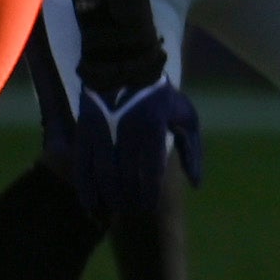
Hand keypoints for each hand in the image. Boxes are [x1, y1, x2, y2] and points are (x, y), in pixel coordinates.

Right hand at [53, 60, 202, 224]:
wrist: (123, 68)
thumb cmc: (161, 97)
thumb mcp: (186, 118)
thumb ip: (192, 152)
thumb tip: (196, 184)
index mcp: (152, 132)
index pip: (149, 172)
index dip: (147, 194)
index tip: (147, 207)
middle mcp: (125, 136)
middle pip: (125, 178)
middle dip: (128, 199)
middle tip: (133, 211)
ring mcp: (102, 135)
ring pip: (103, 175)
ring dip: (109, 197)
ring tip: (116, 210)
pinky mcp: (84, 134)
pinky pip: (82, 167)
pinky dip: (85, 188)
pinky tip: (91, 204)